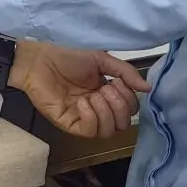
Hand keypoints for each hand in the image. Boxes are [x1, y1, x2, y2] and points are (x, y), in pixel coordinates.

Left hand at [12, 42, 149, 138]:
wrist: (38, 58)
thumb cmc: (66, 56)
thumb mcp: (101, 59)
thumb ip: (125, 72)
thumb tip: (148, 88)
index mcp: (106, 94)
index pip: (130, 110)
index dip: (129, 99)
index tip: (117, 82)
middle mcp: (97, 109)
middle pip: (122, 124)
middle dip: (120, 106)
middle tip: (107, 89)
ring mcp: (83, 118)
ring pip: (108, 131)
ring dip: (106, 112)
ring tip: (95, 95)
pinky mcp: (68, 123)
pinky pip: (89, 131)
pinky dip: (91, 117)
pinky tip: (83, 102)